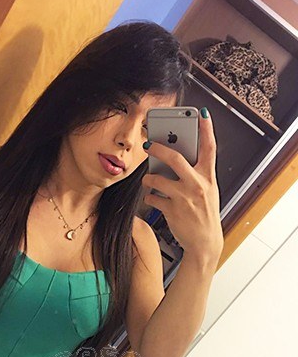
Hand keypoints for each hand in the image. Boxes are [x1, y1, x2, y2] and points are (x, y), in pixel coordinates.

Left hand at [141, 108, 223, 260]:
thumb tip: (175, 158)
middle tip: (149, 144)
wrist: (204, 242)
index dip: (207, 129)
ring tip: (148, 179)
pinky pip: (153, 198)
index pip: (210, 148)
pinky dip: (150, 197)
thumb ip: (196, 174)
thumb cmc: (204, 214)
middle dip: (159, 148)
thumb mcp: (207, 191)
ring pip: (157, 179)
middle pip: (175, 158)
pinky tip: (152, 198)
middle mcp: (197, 185)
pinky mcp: (172, 210)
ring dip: (148, 178)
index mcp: (208, 178)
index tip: (203, 114)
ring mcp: (184, 198)